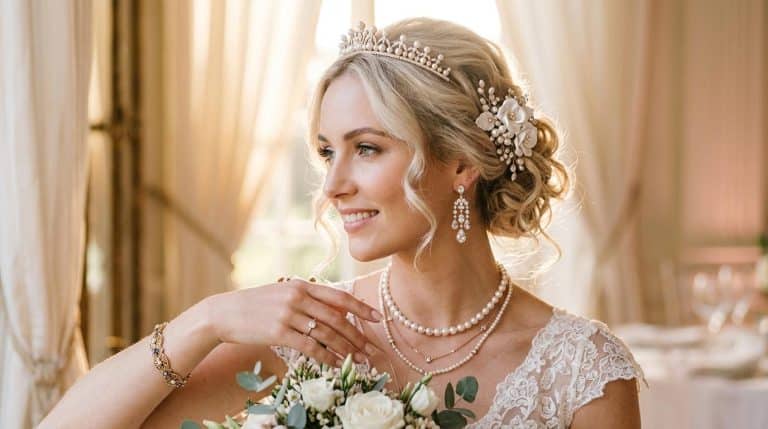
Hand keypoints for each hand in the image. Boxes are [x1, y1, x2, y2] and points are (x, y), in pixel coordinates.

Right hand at [206, 278, 382, 365]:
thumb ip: (306, 298)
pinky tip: (336, 364)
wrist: (224, 313)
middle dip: (357, 335)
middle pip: (336, 317)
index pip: (338, 296)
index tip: (377, 318)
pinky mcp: (278, 332)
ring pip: (326, 333)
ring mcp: (288, 314)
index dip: (360, 308)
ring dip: (346, 348)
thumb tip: (334, 309)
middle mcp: (297, 297)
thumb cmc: (255, 305)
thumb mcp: (282, 292)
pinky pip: (310, 347)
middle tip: (371, 348)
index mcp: (301, 285)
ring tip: (359, 359)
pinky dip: (326, 357)